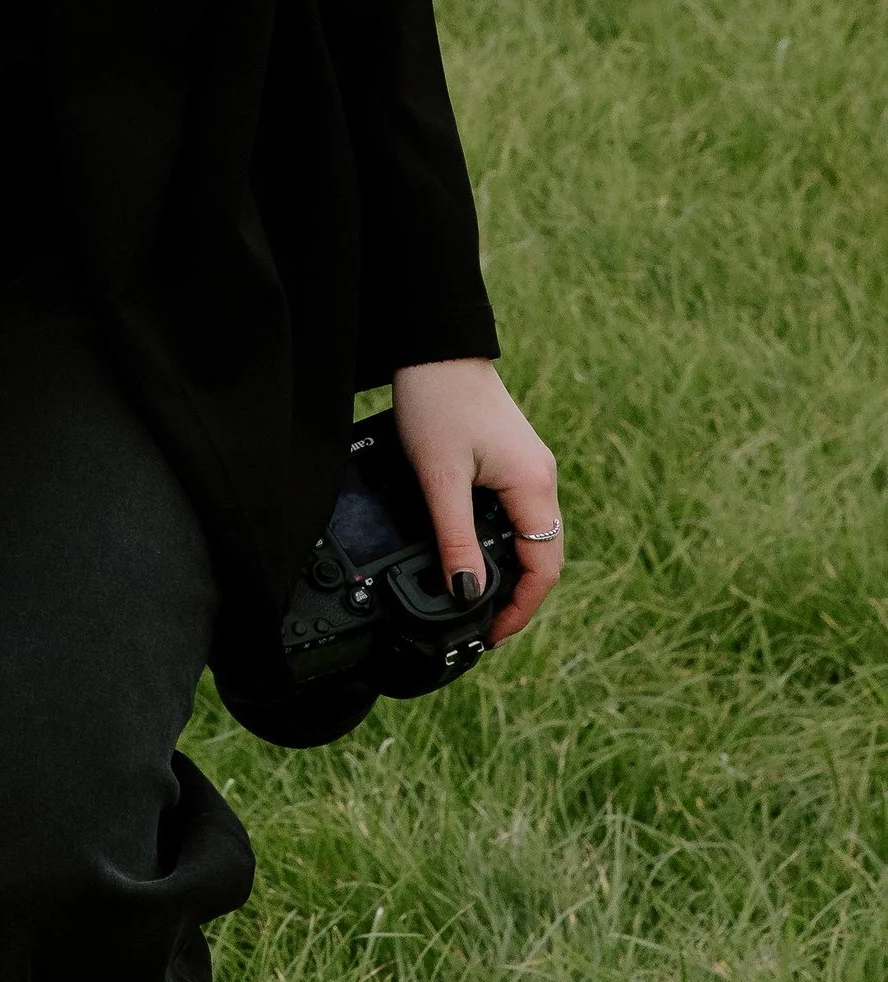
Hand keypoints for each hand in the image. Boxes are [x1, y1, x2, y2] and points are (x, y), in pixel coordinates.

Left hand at [389, 356, 561, 643]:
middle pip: (544, 555)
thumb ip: (455, 538)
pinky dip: (502, 539)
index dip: (522, 608)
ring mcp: (530, 467)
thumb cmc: (438, 403)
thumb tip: (467, 592)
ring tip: (478, 594)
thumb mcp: (440, 478)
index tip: (493, 633)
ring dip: (511, 567)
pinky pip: (519, 512)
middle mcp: (542, 479)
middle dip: (519, 594)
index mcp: (535, 486)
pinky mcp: (513, 458)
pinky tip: (475, 549)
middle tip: (483, 621)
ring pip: (531, 534)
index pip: (545, 567)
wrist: (435, 349)